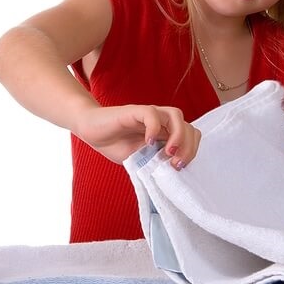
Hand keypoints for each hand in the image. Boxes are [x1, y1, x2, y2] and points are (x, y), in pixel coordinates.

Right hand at [72, 104, 200, 169]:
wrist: (91, 131)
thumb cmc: (115, 144)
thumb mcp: (140, 159)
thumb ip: (156, 161)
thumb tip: (172, 172)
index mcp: (165, 132)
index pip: (191, 136)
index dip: (191, 151)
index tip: (179, 167)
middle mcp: (161, 121)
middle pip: (188, 126)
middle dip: (188, 147)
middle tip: (175, 164)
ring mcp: (149, 114)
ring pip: (176, 115)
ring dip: (178, 136)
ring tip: (168, 152)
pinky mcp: (134, 111)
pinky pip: (151, 114)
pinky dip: (154, 128)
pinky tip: (148, 142)